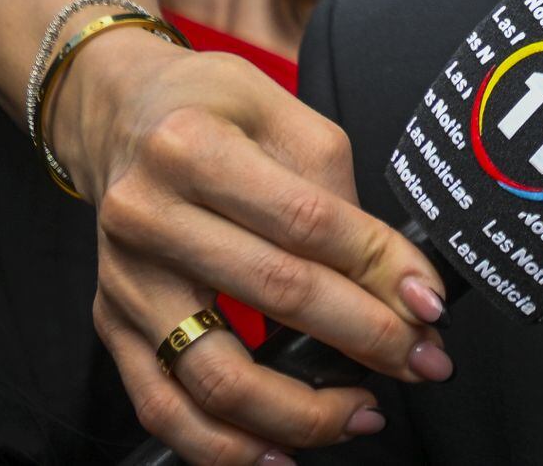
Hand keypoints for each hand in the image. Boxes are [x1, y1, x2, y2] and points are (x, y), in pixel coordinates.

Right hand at [55, 30, 452, 463]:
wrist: (117, 118)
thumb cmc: (212, 110)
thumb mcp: (283, 112)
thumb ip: (335, 188)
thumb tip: (394, 278)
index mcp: (193, 147)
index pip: (306, 222)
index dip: (378, 270)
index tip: (430, 306)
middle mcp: (146, 215)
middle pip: (273, 293)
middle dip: (365, 338)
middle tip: (423, 362)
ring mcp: (124, 280)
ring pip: (214, 373)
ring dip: (301, 410)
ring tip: (363, 414)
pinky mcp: (111, 326)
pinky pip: (163, 405)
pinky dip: (224, 445)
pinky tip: (279, 453)